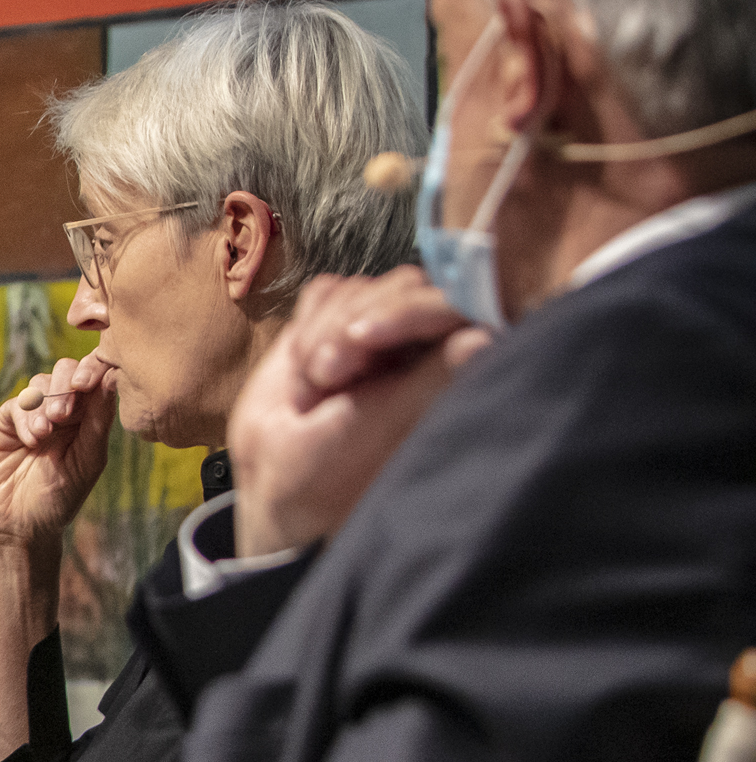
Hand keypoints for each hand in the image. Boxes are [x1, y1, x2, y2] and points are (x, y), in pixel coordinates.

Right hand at [0, 355, 116, 548]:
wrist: (18, 526)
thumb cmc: (59, 499)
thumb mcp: (87, 460)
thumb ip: (99, 420)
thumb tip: (113, 377)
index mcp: (88, 418)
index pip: (94, 378)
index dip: (92, 369)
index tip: (88, 384)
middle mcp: (61, 412)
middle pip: (65, 371)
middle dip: (65, 386)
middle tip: (64, 415)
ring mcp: (32, 416)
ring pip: (39, 383)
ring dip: (44, 404)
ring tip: (45, 434)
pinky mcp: (5, 424)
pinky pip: (16, 404)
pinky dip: (25, 418)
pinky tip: (31, 441)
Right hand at [228, 270, 490, 558]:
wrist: (273, 474)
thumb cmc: (335, 467)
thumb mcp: (388, 421)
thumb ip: (437, 375)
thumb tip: (488, 334)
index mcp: (450, 364)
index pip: (449, 301)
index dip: (402, 310)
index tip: (362, 338)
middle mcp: (423, 340)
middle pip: (399, 288)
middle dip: (347, 330)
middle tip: (328, 380)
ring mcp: (378, 326)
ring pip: (357, 289)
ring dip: (319, 339)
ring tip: (316, 389)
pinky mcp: (336, 320)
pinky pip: (324, 292)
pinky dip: (305, 328)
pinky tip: (305, 372)